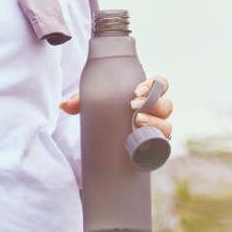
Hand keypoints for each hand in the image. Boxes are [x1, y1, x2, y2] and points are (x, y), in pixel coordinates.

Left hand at [59, 75, 173, 138]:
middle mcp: (156, 112)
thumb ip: (82, 101)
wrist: (109, 143)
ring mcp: (157, 130)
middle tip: (133, 106)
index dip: (154, 84)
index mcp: (146, 96)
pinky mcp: (154, 147)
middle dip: (152, 104)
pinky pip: (162, 144)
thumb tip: (64, 105)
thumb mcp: (94, 104)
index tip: (137, 89)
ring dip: (156, 123)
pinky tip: (147, 142)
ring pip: (166, 125)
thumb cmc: (106, 115)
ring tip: (138, 122)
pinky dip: (158, 142)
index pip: (160, 85)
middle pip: (165, 105)